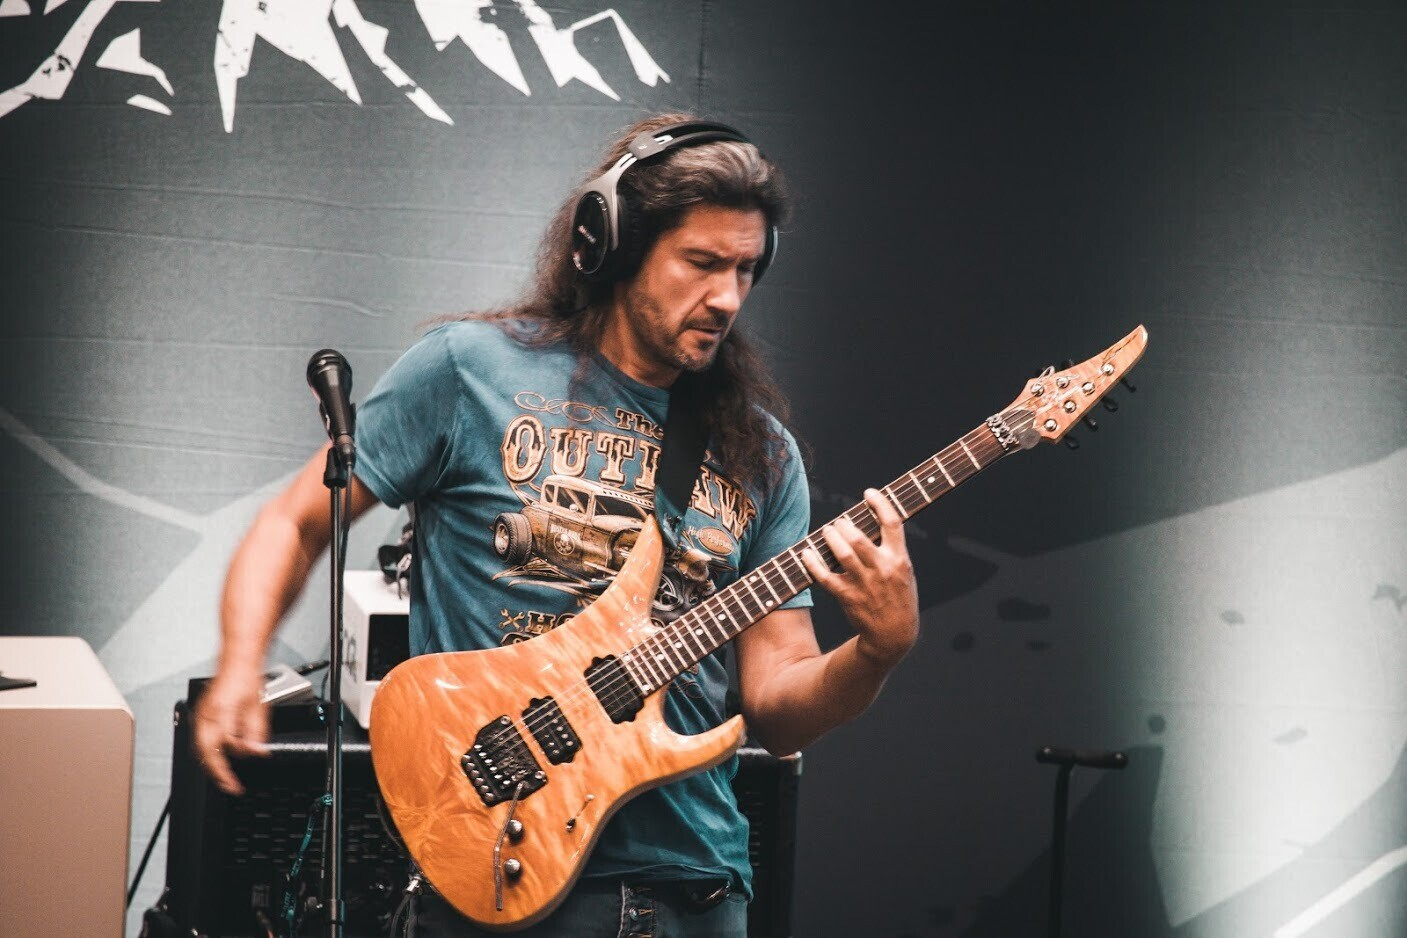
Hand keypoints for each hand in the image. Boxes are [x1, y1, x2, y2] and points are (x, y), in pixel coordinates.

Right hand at [192, 666, 270, 794]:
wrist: (237, 662)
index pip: (219, 753)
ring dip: (210, 765)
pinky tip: (217, 758)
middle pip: (203, 755)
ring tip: (224, 777)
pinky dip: (207, 753)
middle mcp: (205, 717)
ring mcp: (199, 715)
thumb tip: (256, 752)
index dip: (226, 773)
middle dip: (216, 774)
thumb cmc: (247, 680)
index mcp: (219, 716)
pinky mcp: (200, 714)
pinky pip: (199, 739)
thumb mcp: (259, 709)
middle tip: (229, 786)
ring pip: (199, 749)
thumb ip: (256, 733)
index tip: (235, 786)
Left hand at [800, 488, 918, 667]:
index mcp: (899, 560)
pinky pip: (826, 577)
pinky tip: (806, 553)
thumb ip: (890, 548)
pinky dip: (813, 564)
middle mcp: (883, 569)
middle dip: (845, 525)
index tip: (868, 493)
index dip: (880, 503)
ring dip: (831, 538)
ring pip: (843, 554)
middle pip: (859, 537)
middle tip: (839, 523)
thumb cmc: (898, 596)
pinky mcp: (848, 597)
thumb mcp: (903, 571)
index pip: (892, 523)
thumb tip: (872, 520)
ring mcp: (865, 584)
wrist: (894, 634)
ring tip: (828, 531)